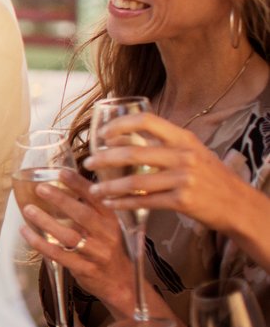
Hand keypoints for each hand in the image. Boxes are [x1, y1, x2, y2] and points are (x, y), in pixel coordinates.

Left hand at [18, 169, 136, 311]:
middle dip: (61, 200)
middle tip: (41, 188)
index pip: (96, 199)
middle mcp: (106, 235)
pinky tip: (26, 232)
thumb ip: (91, 209)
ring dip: (46, 222)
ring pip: (69, 236)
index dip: (79, 185)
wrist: (121, 282)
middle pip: (83, 215)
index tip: (61, 172)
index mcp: (111, 220)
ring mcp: (95, 253)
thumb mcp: (107, 226)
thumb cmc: (108, 248)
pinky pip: (58, 254)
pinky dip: (40, 243)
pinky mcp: (83, 268)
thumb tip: (65, 184)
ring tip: (29, 209)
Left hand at [87, 112, 269, 239]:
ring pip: (135, 182)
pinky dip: (124, 203)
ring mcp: (184, 179)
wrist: (238, 204)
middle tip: (88, 164)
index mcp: (184, 138)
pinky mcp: (182, 201)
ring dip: (110, 186)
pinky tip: (111, 204)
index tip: (102, 134)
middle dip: (104, 159)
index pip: (147, 121)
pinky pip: (144, 202)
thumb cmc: (211, 177)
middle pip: (133, 153)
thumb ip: (165, 144)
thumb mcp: (193, 151)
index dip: (120, 125)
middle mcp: (183, 155)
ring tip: (95, 190)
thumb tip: (123, 138)